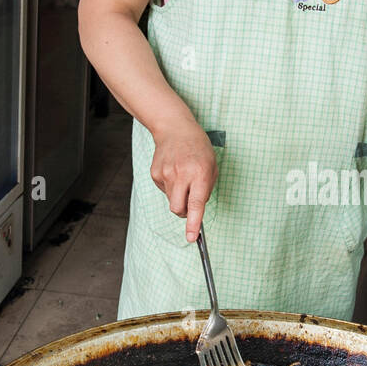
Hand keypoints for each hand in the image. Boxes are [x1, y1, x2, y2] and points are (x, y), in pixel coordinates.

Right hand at [149, 119, 217, 241]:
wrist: (174, 129)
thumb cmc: (198, 148)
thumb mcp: (211, 166)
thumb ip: (205, 189)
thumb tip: (196, 210)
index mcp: (199, 173)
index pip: (196, 203)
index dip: (193, 222)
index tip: (191, 237)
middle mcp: (181, 174)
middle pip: (178, 208)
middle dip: (184, 213)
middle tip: (190, 204)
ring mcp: (165, 174)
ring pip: (171, 201)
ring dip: (179, 197)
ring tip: (183, 178)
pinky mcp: (155, 173)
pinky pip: (164, 191)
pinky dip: (170, 187)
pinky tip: (174, 172)